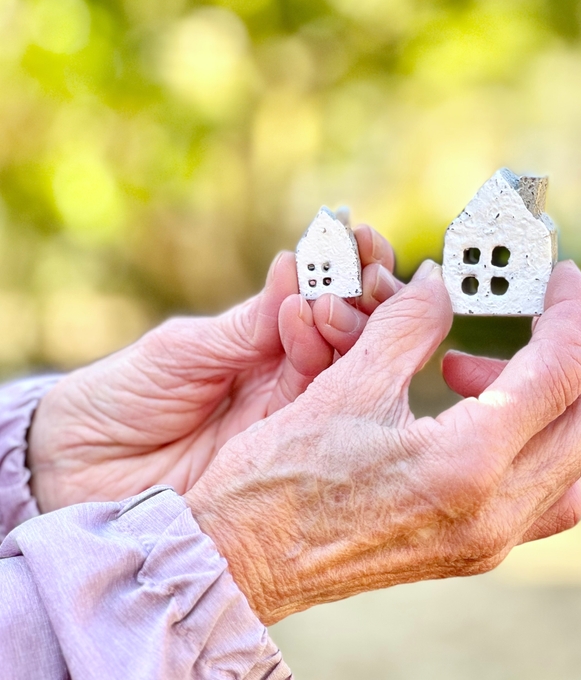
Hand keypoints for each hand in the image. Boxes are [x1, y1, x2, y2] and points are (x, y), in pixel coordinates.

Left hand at [28, 226, 401, 512]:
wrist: (79, 474)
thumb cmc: (120, 399)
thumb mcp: (181, 350)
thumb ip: (245, 325)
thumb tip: (295, 266)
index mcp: (262, 340)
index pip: (320, 299)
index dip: (345, 269)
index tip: (360, 241)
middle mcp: (285, 375)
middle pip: (348, 333)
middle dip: (365, 297)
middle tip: (366, 273)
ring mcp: (291, 415)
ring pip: (348, 368)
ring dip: (352, 329)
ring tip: (332, 305)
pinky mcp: (289, 454)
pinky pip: (326, 412)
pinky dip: (333, 374)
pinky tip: (326, 339)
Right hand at [184, 260, 580, 624]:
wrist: (236, 566)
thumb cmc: (275, 480)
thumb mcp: (344, 386)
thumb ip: (409, 324)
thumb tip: (442, 284)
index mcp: (467, 463)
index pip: (562, 372)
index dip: (572, 310)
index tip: (560, 275)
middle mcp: (495, 511)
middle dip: (578, 353)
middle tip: (535, 313)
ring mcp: (490, 540)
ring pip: (574, 461)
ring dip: (553, 401)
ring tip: (471, 368)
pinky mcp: (475, 550)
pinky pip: (542, 491)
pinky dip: (530, 440)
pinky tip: (469, 415)